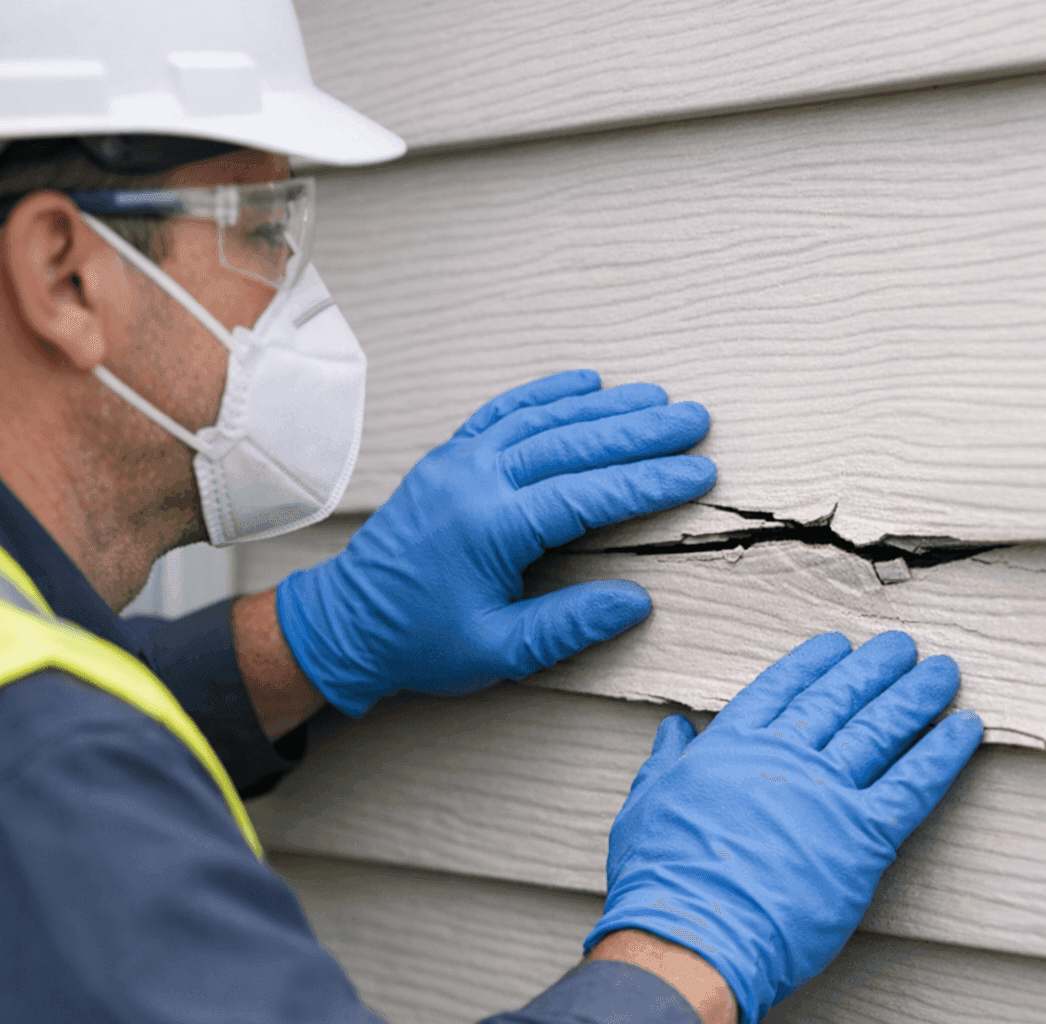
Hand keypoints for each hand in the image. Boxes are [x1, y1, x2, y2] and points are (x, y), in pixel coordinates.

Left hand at [275, 370, 714, 714]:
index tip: (699, 471)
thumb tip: (637, 602)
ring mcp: (457, 461)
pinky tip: (587, 382)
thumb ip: (568, 627)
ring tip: (657, 399)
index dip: (649, 483)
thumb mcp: (498, 652)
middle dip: (640, 430)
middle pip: (573, 442)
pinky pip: (504, 412)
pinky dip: (548, 394)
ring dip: (604, 406)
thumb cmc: (420, 643)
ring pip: (543, 419)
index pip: (587, 494)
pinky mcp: (447, 457)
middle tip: (696, 418)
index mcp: (489, 527)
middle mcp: (473, 479)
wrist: (345, 624)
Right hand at [583, 632, 982, 1023]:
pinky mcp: (863, 835)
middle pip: (839, 699)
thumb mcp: (645, 804)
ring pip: (881, 729)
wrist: (693, 934)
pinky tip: (965, 728)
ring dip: (916, 696)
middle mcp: (784, 756)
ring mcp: (826, 791)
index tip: (838, 645)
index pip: (781, 688)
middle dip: (875, 668)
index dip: (813, 663)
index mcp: (731, 746)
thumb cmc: (662, 879)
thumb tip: (673, 728)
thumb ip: (665, 761)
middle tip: (902, 646)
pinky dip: (944, 753)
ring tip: (942, 672)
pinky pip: (915, 783)